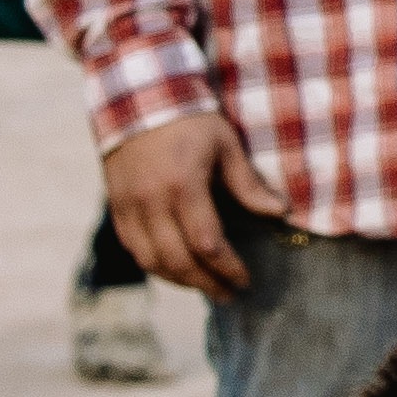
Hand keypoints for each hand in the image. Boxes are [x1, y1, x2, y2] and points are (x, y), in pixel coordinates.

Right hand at [102, 109, 282, 298]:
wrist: (138, 102)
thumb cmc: (191, 121)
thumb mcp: (226, 145)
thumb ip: (248, 184)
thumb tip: (280, 213)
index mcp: (183, 186)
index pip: (207, 243)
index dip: (227, 267)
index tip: (246, 280)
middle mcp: (151, 202)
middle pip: (177, 260)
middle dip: (206, 283)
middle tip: (229, 295)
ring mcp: (129, 208)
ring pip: (151, 261)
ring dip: (179, 281)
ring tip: (206, 288)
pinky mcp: (117, 208)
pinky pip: (133, 249)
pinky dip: (155, 266)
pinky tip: (175, 271)